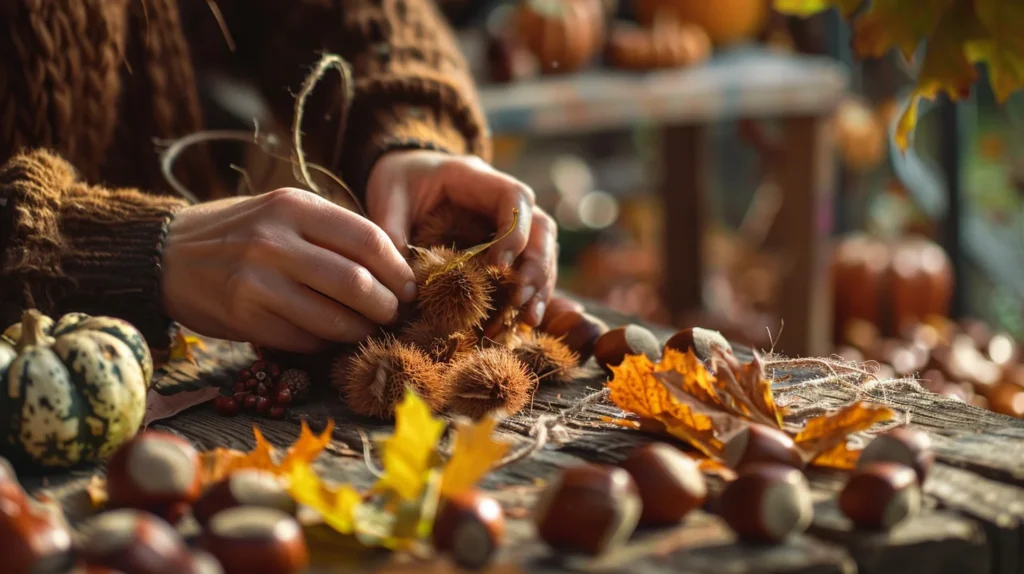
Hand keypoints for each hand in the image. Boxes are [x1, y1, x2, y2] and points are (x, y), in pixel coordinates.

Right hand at [161, 188, 416, 351]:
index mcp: (294, 207)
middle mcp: (276, 241)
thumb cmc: (239, 232)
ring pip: (335, 318)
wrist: (165, 255)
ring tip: (366, 328)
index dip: (398, 269)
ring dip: (360, 330)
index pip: (368, 240)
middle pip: (358, 283)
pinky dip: (325, 342)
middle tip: (393, 313)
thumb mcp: (283, 212)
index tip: (409, 286)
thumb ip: (332, 232)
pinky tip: (328, 336)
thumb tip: (395, 266)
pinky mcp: (245, 317)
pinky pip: (305, 339)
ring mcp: (258, 281)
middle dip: (387, 305)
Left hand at [365, 150, 557, 325]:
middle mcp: (502, 199)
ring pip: (542, 249)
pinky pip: (528, 267)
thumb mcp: (388, 198)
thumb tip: (401, 283)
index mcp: (476, 178)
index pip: (514, 198)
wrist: (406, 174)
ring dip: (540, 284)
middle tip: (522, 298)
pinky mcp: (506, 244)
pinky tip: (524, 320)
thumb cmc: (399, 181)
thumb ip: (391, 231)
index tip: (497, 266)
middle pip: (541, 227)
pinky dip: (530, 293)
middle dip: (537, 265)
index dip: (514, 232)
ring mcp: (508, 222)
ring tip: (529, 318)